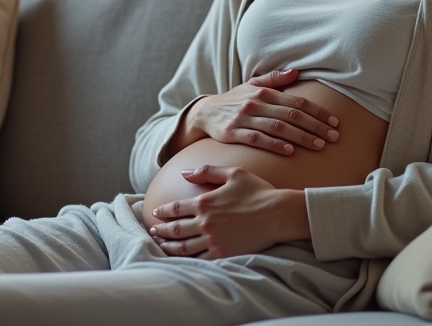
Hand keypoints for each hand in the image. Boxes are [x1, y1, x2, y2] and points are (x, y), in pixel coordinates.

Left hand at [149, 165, 308, 258]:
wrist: (278, 214)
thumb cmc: (258, 191)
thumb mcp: (233, 173)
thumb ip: (207, 171)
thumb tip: (184, 173)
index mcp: (205, 201)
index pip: (175, 209)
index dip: (162, 211)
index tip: (155, 213)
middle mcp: (205, 222)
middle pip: (175, 229)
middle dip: (161, 230)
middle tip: (153, 231)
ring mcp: (213, 239)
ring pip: (183, 246)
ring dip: (169, 246)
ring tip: (161, 245)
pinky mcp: (223, 253)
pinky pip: (200, 259)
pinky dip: (187, 260)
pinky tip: (182, 259)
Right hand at [179, 68, 340, 155]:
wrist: (205, 112)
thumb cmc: (234, 100)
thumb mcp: (252, 85)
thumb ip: (274, 79)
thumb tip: (296, 71)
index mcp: (264, 92)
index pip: (297, 102)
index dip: (318, 112)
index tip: (335, 122)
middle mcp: (256, 103)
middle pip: (291, 116)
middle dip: (316, 127)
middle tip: (334, 137)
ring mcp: (244, 118)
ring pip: (278, 128)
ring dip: (301, 137)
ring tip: (320, 146)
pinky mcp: (233, 133)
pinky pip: (257, 139)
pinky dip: (275, 144)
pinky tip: (290, 151)